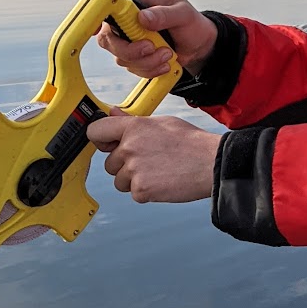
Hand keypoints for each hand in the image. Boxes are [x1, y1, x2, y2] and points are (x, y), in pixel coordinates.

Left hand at [86, 109, 220, 202]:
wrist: (211, 163)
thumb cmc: (191, 143)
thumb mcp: (162, 122)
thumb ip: (134, 121)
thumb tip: (114, 113)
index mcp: (133, 127)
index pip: (96, 131)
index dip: (100, 140)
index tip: (107, 145)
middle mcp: (129, 147)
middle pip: (109, 163)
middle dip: (124, 166)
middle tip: (148, 162)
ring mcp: (134, 169)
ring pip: (119, 181)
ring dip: (134, 181)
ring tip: (157, 172)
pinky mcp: (141, 189)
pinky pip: (134, 194)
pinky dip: (146, 192)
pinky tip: (163, 182)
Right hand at [97, 0, 216, 78]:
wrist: (199, 44)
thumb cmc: (191, 22)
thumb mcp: (183, 14)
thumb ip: (163, 14)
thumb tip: (142, 17)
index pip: (110, 5)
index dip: (99, 16)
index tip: (102, 28)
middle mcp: (128, 19)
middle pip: (109, 38)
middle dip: (130, 49)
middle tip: (151, 47)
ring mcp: (129, 38)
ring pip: (121, 57)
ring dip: (146, 61)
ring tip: (168, 54)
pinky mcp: (134, 55)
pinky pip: (132, 67)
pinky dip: (149, 69)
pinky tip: (165, 63)